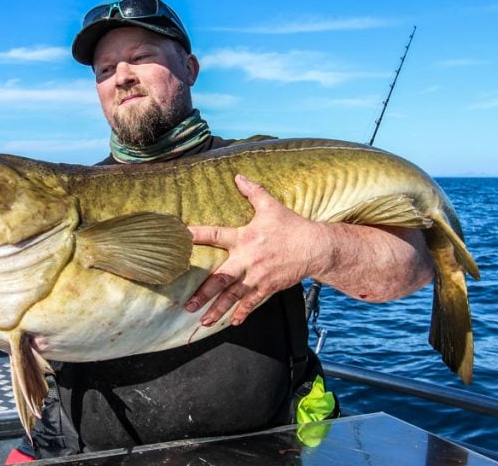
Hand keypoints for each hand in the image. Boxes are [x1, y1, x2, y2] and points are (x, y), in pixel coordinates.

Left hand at [185, 175, 327, 326]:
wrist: (317, 247)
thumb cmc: (291, 226)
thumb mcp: (271, 206)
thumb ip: (253, 192)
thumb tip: (238, 176)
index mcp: (245, 237)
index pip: (215, 234)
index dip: (197, 234)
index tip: (181, 238)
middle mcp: (248, 258)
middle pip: (221, 278)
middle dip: (203, 293)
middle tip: (187, 305)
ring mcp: (258, 276)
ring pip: (233, 295)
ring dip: (217, 309)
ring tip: (202, 320)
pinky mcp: (268, 286)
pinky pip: (252, 302)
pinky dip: (242, 312)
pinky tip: (232, 322)